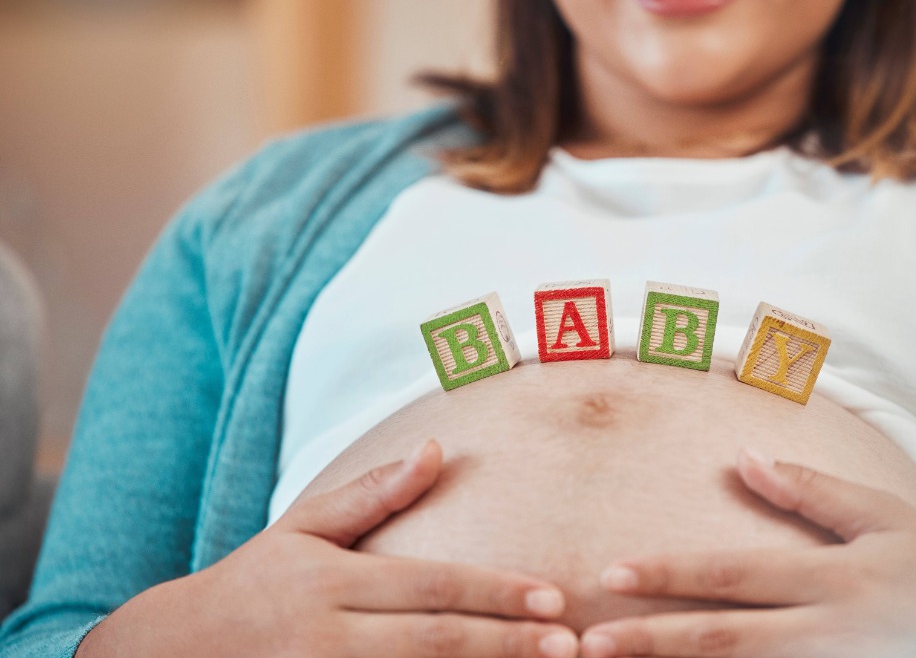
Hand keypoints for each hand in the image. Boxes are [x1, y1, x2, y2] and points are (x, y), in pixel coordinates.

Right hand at [79, 440, 578, 657]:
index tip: (551, 598)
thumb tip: (436, 449)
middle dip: (507, 643)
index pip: (430, 586)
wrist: (173, 653)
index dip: (494, 592)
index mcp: (332, 584)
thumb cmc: (253, 583)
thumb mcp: (302, 528)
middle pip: (435, 642)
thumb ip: (372, 495)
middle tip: (571, 645)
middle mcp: (331, 637)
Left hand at [579, 448, 915, 657]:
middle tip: (589, 642)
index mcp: (834, 578)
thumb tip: (746, 457)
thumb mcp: (889, 520)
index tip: (612, 574)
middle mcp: (828, 630)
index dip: (670, 573)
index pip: (734, 574)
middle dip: (652, 640)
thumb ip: (815, 491)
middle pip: (724, 637)